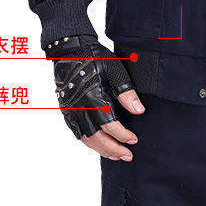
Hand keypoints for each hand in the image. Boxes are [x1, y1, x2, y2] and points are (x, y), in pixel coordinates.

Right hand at [46, 35, 145, 159]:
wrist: (69, 49)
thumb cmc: (94, 57)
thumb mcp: (115, 69)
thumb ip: (126, 92)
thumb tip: (139, 111)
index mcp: (93, 97)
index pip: (109, 125)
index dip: (122, 135)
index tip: (134, 140)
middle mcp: (79, 107)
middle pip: (96, 137)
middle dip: (113, 148)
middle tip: (128, 155)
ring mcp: (70, 110)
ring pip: (85, 138)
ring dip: (101, 149)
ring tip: (116, 155)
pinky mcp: (66, 110)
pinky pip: (77, 132)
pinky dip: (88, 142)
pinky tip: (98, 145)